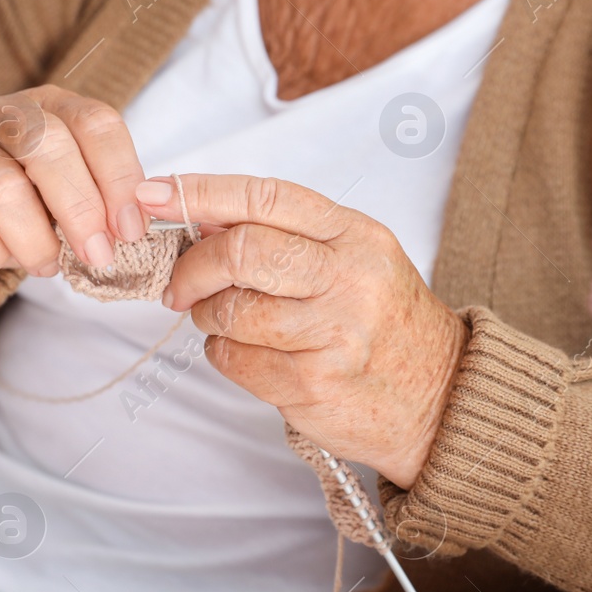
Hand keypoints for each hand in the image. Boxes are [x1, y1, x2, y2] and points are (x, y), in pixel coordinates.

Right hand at [0, 86, 147, 285]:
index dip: (120, 177)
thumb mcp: (67, 197)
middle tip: (96, 255)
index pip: (95, 124)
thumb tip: (134, 225)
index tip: (131, 229)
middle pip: (48, 146)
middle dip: (80, 209)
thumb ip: (102, 202)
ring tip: (46, 263)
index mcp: (50, 108)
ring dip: (34, 239)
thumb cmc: (22, 207)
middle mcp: (2, 113)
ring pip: (3, 188)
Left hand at [142, 174, 466, 487]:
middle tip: (179, 285)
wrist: (439, 399)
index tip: (152, 195)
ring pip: (230, 311)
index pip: (265, 197)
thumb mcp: (353, 259)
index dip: (199, 192)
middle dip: (192, 267)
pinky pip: (235, 360)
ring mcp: (333, 334)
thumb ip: (285, 234)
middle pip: (241, 252)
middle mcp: (349, 278)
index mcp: (355, 235)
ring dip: (208, 316)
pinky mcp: (313, 383)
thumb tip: (197, 214)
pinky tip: (250, 353)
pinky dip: (225, 354)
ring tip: (226, 321)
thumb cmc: (385, 324)